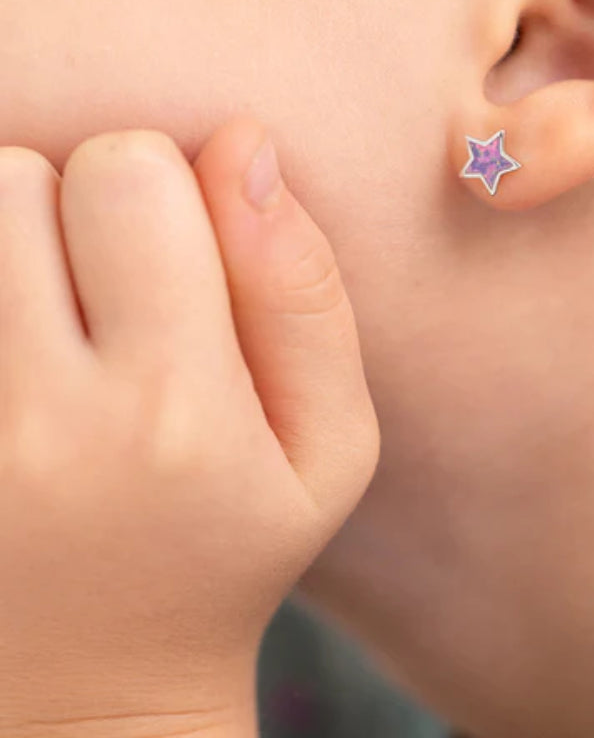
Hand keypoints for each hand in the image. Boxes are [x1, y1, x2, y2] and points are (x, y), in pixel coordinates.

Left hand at [0, 116, 379, 735]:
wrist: (89, 692)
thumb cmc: (231, 546)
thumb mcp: (331, 442)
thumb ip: (306, 289)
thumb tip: (242, 140)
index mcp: (174, 410)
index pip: (131, 168)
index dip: (164, 186)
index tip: (179, 254)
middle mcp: (35, 425)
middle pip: (13, 175)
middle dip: (70, 202)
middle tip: (106, 289)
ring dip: (8, 244)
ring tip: (52, 318)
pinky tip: (25, 349)